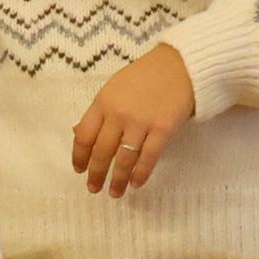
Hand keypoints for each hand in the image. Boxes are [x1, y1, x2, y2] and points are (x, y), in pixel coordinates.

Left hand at [70, 45, 197, 197]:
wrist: (180, 66)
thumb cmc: (146, 76)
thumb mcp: (114, 88)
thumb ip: (98, 111)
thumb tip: (78, 134)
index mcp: (103, 102)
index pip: (84, 136)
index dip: (80, 156)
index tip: (79, 170)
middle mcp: (119, 114)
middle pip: (102, 151)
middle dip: (96, 174)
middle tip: (94, 188)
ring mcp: (141, 122)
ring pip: (124, 159)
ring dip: (118, 179)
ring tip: (115, 192)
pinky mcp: (162, 129)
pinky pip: (148, 158)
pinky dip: (141, 173)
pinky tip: (136, 183)